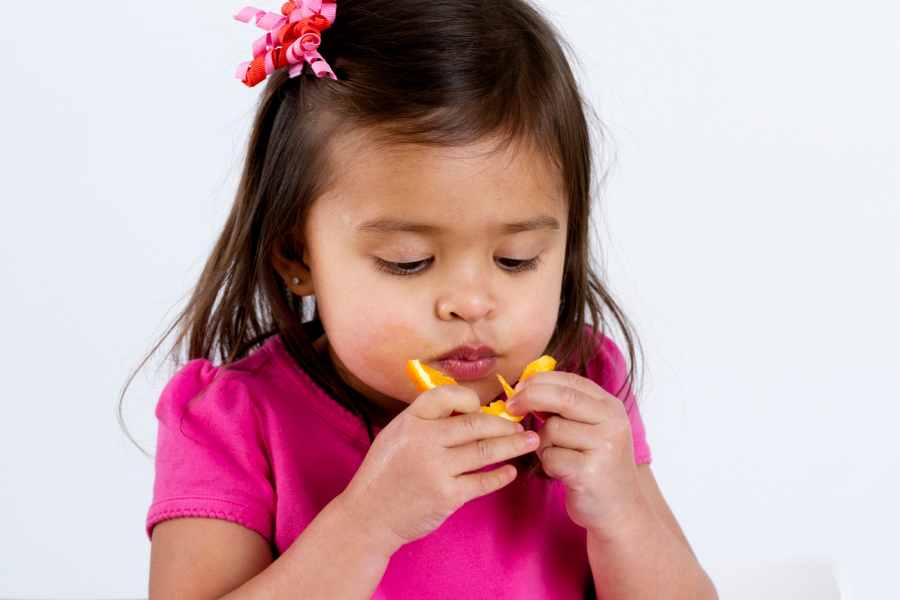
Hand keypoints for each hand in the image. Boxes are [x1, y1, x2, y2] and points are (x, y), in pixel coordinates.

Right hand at [337, 384, 538, 555]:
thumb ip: (425, 421)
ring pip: (485, 450)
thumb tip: (467, 411)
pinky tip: (510, 472)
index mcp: (410, 421)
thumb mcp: (395, 436)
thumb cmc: (383, 475)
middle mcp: (423, 440)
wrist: (366, 517)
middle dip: (505, 425)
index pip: (447, 395)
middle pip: (476, 424)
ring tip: (529, 444)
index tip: (484, 409)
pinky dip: (501, 476)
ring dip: (513, 446)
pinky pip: (483, 481)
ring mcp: (435, 468)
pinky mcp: (445, 495)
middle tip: (522, 427)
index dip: (471, 400)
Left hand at [506, 372, 646, 535]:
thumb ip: (566, 408)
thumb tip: (527, 388)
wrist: (619, 510)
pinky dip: (548, 464)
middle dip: (529, 398)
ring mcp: (604, 447)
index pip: (570, 380)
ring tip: (559, 456)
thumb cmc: (596, 465)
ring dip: (543, 444)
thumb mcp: (590, 429)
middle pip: (561, 397)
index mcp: (611, 407)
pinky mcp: (589, 472)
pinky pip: (550, 457)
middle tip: (511, 407)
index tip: (519, 387)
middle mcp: (613, 423)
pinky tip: (562, 472)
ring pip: (551, 430)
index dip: (539, 380)